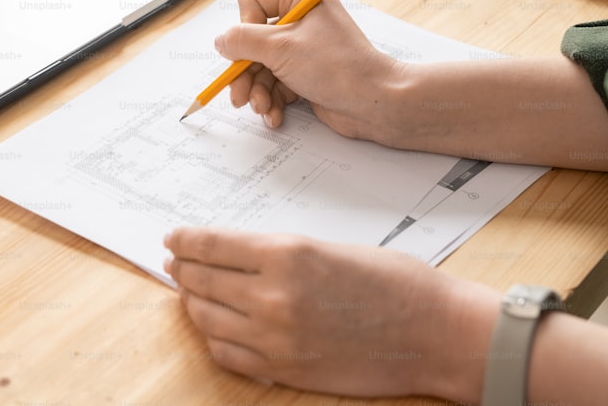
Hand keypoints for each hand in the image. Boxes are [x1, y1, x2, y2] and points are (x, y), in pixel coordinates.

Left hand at [163, 226, 495, 400]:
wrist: (435, 332)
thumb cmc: (393, 282)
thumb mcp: (326, 247)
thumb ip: (275, 253)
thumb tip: (231, 254)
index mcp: (286, 252)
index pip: (211, 244)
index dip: (185, 240)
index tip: (172, 238)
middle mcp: (272, 294)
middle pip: (201, 279)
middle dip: (182, 268)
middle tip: (175, 263)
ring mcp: (274, 337)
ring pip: (206, 316)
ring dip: (192, 301)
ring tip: (190, 292)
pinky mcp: (282, 369)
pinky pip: (226, 352)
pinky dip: (213, 336)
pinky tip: (215, 325)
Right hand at [214, 0, 399, 133]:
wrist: (374, 103)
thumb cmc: (338, 67)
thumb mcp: (280, 48)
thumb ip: (242, 41)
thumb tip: (220, 41)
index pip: (251, 3)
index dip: (244, 29)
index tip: (249, 51)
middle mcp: (301, 20)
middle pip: (251, 42)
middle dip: (245, 72)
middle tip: (240, 95)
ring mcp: (303, 49)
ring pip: (260, 68)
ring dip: (257, 92)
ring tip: (263, 108)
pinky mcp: (305, 75)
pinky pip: (275, 85)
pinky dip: (272, 101)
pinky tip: (275, 115)